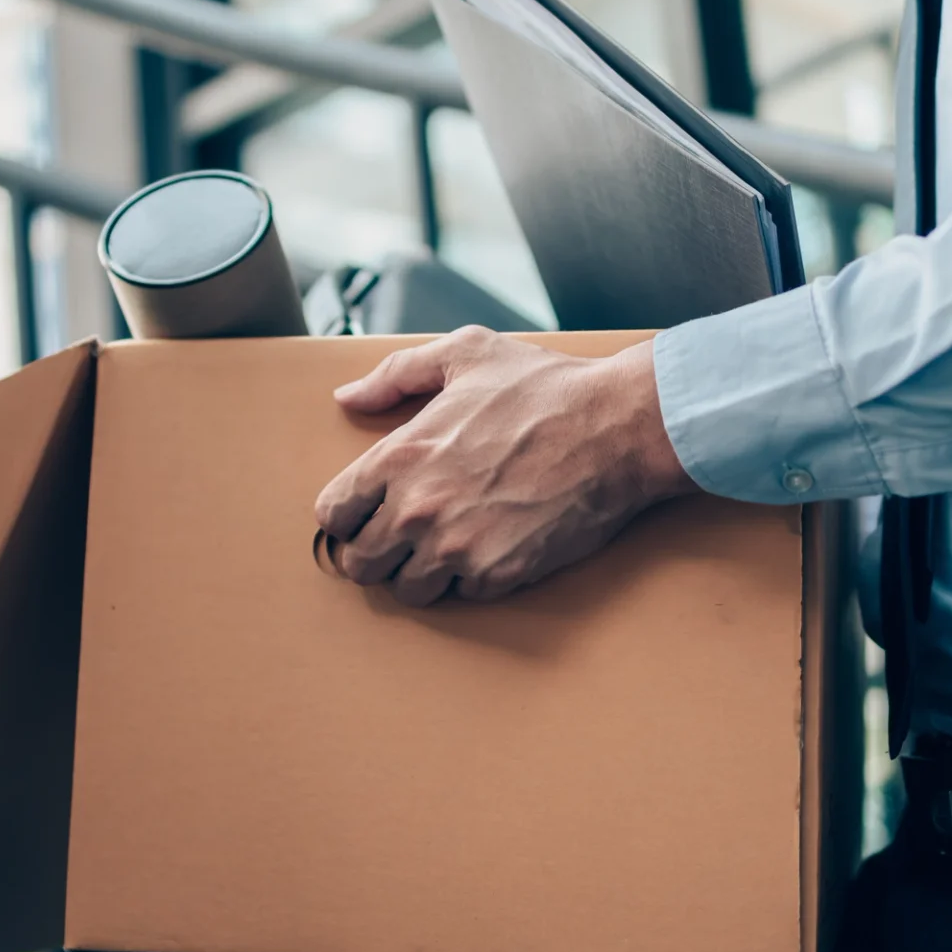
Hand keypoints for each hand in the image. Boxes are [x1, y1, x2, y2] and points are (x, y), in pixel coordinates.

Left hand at [314, 326, 697, 606]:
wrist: (617, 427)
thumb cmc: (544, 388)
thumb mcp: (465, 354)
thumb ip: (395, 376)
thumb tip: (348, 398)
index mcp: (398, 456)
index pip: (333, 515)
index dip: (348, 516)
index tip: (368, 513)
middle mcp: (417, 509)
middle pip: (361, 564)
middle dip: (378, 551)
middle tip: (405, 538)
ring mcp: (456, 548)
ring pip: (406, 591)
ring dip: (420, 573)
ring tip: (447, 546)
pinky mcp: (498, 575)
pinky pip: (461, 596)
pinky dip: (471, 579)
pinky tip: (491, 546)